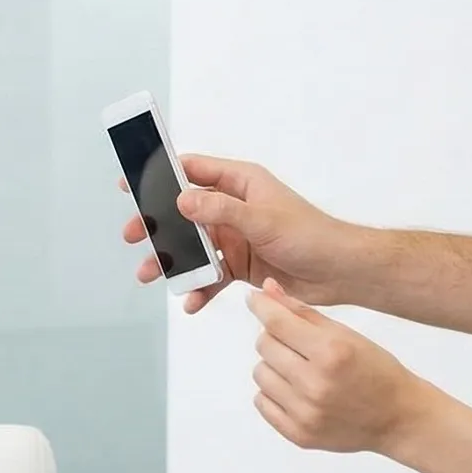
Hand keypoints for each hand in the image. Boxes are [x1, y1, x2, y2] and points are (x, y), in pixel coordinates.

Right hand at [123, 155, 368, 314]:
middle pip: (183, 213)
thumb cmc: (311, 236)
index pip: (193, 171)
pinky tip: (191, 301)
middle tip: (134, 236)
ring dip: (172, 262)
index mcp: (241, 183)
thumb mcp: (262, 219)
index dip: (160, 175)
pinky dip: (199, 288)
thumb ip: (220, 209)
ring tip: (151, 274)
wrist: (340, 273)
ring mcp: (235, 237)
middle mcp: (234, 208)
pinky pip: (210, 275)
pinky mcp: (240, 265)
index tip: (132, 183)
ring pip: (192, 247)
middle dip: (157, 226)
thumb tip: (181, 200)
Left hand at [246, 280, 431, 455]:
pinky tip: (297, 391)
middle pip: (264, 346)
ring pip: (260, 374)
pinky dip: (273, 393)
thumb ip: (303, 313)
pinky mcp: (298, 433)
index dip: (261, 306)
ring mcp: (305, 412)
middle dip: (275, 338)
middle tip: (296, 344)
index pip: (277, 323)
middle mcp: (315, 383)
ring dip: (274, 367)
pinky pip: (262, 403)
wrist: (398, 418)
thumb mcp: (347, 335)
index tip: (254, 299)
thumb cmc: (377, 372)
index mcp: (332, 352)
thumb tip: (266, 290)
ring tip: (300, 370)